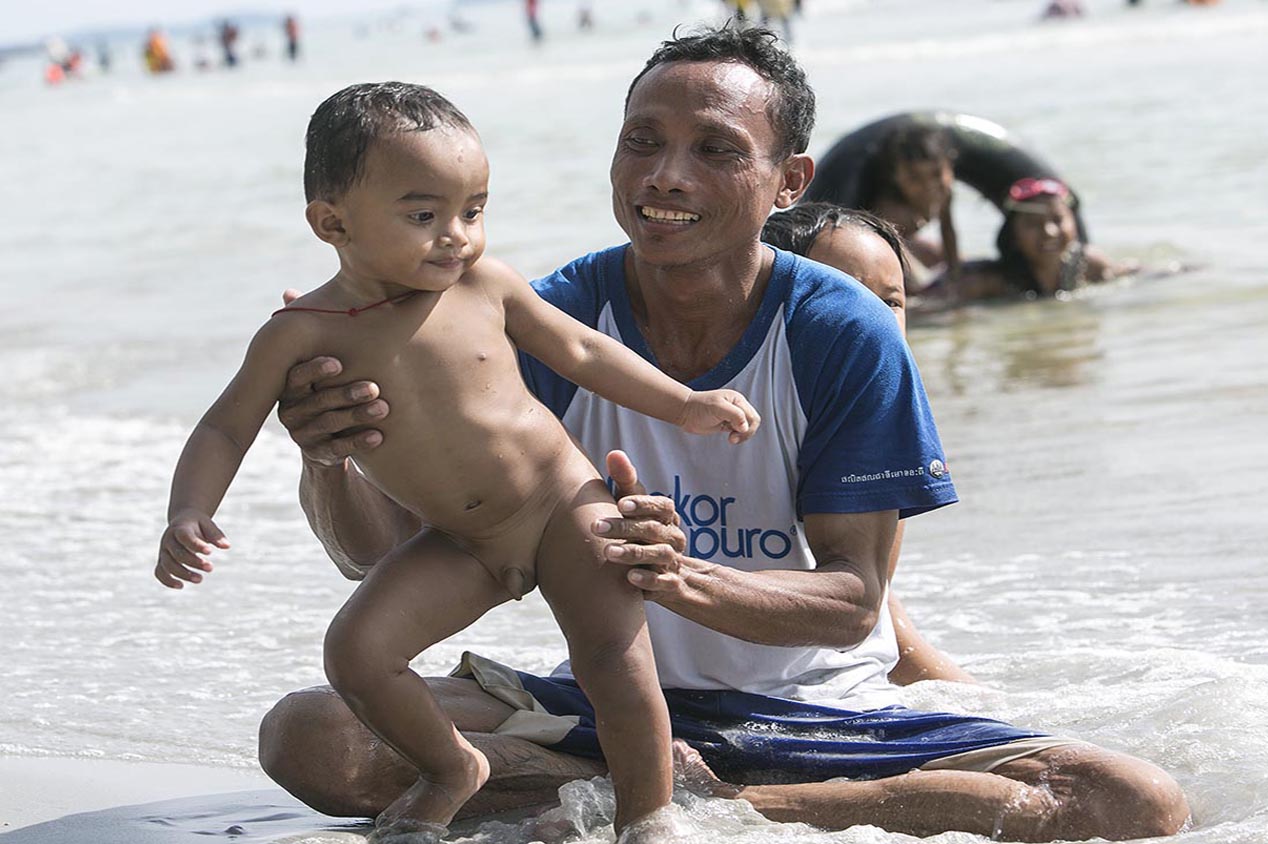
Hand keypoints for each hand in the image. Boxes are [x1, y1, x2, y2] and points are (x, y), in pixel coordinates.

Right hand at [156, 510, 229, 588]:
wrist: (182, 521)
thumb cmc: (198, 525)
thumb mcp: (208, 525)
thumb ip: (216, 536)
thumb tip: (227, 546)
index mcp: (180, 528)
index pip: (185, 537)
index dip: (196, 545)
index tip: (210, 552)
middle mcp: (168, 540)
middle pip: (177, 553)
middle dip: (194, 562)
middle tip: (210, 568)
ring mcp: (163, 551)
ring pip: (168, 565)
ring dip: (183, 574)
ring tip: (200, 579)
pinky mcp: (162, 561)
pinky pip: (159, 572)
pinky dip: (167, 580)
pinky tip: (181, 586)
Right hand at [276, 290, 389, 466]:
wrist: (322, 436)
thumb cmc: (324, 386)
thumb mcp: (317, 360)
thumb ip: (308, 330)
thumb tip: (289, 291)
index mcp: (288, 387)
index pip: (296, 378)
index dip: (315, 370)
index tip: (339, 363)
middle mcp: (290, 411)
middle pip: (318, 402)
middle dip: (346, 394)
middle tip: (374, 387)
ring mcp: (304, 435)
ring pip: (330, 425)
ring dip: (358, 415)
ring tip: (384, 407)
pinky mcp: (320, 454)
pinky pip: (339, 450)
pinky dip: (360, 441)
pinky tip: (380, 435)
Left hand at [592, 450, 693, 601]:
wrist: (669, 576)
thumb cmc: (641, 532)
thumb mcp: (633, 507)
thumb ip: (625, 482)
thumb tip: (613, 452)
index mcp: (667, 515)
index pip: (661, 505)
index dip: (642, 503)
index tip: (620, 503)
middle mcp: (673, 536)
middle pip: (652, 529)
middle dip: (624, 527)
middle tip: (596, 527)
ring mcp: (673, 561)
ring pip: (659, 555)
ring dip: (633, 553)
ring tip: (608, 552)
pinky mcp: (670, 584)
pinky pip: (664, 582)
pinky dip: (648, 579)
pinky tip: (629, 578)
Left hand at [679, 389, 760, 442]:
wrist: (686, 412)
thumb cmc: (699, 406)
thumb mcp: (718, 407)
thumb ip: (734, 415)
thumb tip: (745, 427)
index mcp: (737, 400)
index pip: (752, 416)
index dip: (747, 426)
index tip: (734, 430)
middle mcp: (737, 407)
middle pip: (752, 423)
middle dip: (745, 433)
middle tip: (732, 438)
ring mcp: (732, 416)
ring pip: (746, 428)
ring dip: (741, 436)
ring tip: (730, 439)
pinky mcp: (726, 424)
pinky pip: (738, 432)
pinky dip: (736, 436)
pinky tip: (728, 437)